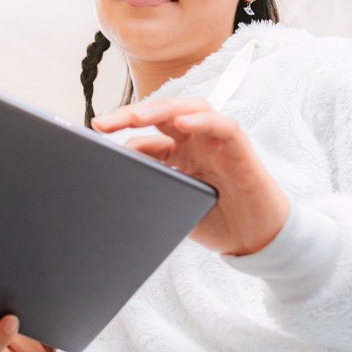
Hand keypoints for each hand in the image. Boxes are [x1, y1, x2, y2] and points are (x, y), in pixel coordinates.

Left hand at [93, 98, 288, 255]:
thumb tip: (117, 179)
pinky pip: (223, 126)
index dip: (120, 134)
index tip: (94, 138)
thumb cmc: (219, 221)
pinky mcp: (240, 149)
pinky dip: (203, 121)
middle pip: (161, 115)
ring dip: (161, 110)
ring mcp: (217, 142)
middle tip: (103, 124)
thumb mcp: (175, 204)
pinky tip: (183, 124)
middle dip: (130, 115)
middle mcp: (196, 141)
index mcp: (178, 153)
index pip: (146, 135)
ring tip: (136, 117)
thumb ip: (153, 187)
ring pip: (190, 110)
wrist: (256, 241)